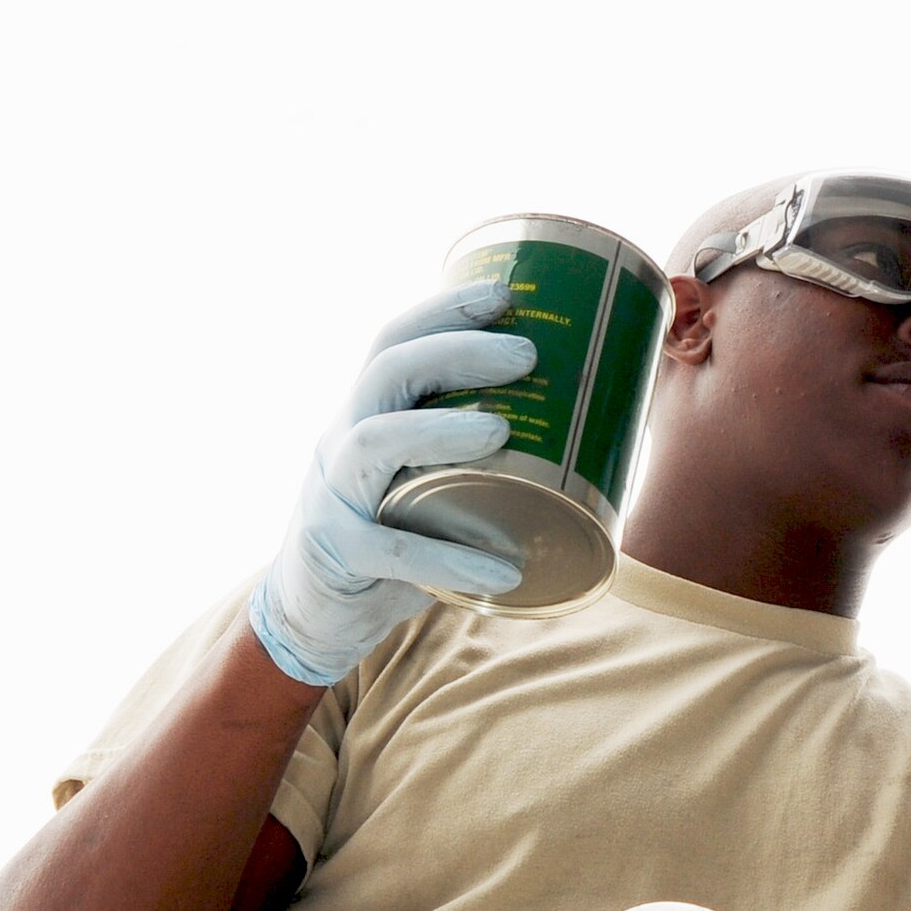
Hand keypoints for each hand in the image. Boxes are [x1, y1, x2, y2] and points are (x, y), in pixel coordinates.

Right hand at [248, 281, 537, 685]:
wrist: (313, 618)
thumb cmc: (395, 538)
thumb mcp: (426, 483)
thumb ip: (480, 459)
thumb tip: (597, 444)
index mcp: (367, 414)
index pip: (394, 342)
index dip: (444, 312)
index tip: (505, 292)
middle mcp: (342, 441)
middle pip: (386, 372)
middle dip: (456, 352)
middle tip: (526, 353)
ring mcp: (332, 496)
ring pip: (372, 442)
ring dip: (438, 430)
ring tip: (499, 430)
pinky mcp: (336, 555)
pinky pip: (391, 550)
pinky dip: (450, 558)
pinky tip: (503, 569)